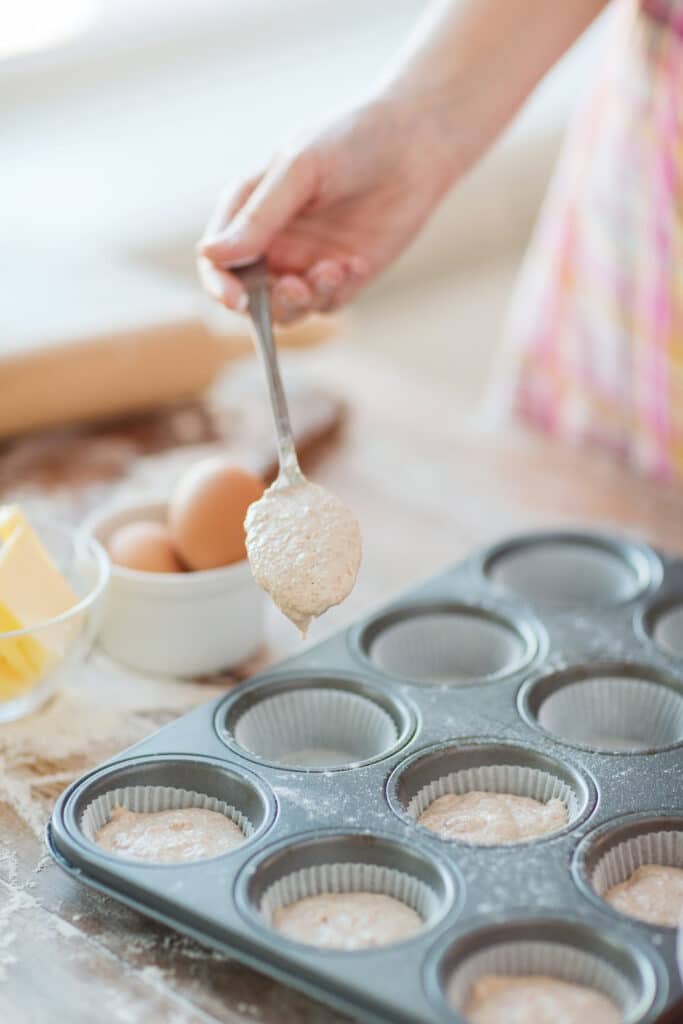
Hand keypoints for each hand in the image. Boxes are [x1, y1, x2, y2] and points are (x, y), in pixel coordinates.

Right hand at [197, 99, 453, 322]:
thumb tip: (209, 254)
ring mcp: (306, 263)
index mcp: (248, 212)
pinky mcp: (342, 277)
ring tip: (332, 270)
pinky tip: (356, 262)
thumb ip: (258, 217)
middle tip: (296, 287)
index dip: (219, 285)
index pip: (217, 261)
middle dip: (266, 303)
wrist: (415, 143)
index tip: (236, 299)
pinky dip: (335, 291)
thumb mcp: (299, 172)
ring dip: (303, 301)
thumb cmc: (350, 142)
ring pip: (287, 309)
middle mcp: (272, 243)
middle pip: (248, 297)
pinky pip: (327, 303)